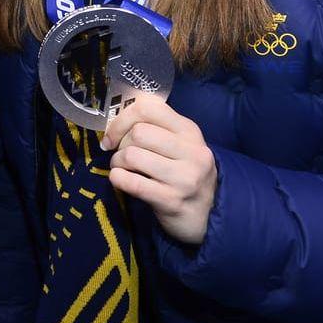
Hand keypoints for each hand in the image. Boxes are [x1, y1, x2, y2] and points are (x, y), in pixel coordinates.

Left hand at [101, 94, 215, 244]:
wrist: (207, 215)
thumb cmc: (184, 173)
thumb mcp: (180, 144)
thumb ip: (154, 127)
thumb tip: (115, 122)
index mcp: (190, 131)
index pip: (148, 107)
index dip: (122, 119)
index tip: (114, 134)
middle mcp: (192, 152)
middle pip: (138, 132)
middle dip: (120, 143)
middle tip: (121, 154)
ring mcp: (184, 177)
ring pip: (131, 155)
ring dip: (117, 162)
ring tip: (123, 168)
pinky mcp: (172, 200)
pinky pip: (131, 182)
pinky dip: (117, 178)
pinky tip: (121, 180)